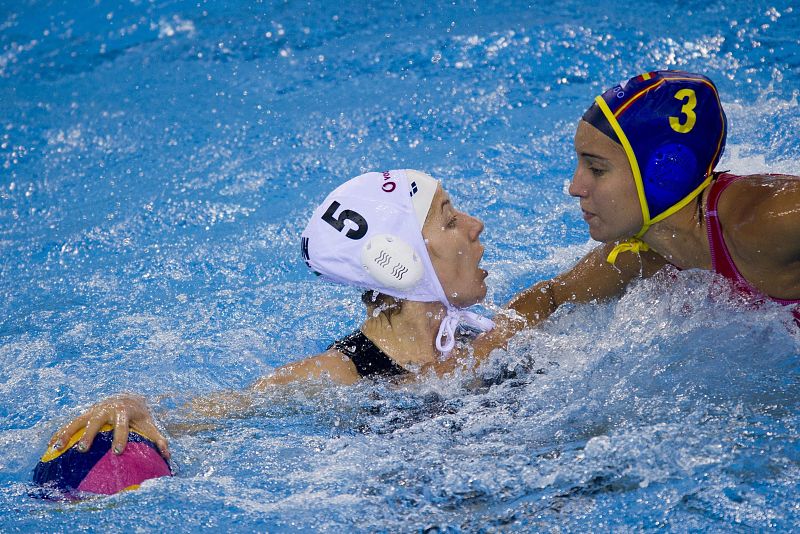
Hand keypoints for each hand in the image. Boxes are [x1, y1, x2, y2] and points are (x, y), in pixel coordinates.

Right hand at [49, 393, 169, 458]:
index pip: (122, 424)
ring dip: (66, 433)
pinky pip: (70, 423)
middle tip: (83, 449)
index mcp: (124, 411)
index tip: (117, 451)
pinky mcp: (85, 414)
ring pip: (78, 421)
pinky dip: (60, 433)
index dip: (120, 437)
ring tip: (56, 448)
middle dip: (89, 434)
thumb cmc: (140, 415)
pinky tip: (50, 446)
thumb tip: (167, 454)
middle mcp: (107, 409)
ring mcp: (94, 410)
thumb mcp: (150, 424)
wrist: (128, 397)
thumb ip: (158, 438)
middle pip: (96, 421)